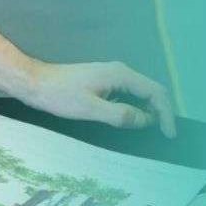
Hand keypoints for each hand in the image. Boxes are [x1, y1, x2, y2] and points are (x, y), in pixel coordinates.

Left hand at [19, 61, 176, 137]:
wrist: (35, 82)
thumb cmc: (60, 95)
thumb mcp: (90, 109)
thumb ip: (120, 115)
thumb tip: (145, 120)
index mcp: (120, 75)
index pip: (155, 92)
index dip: (166, 113)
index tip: (169, 134)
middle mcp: (120, 71)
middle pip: (151, 90)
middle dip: (162, 111)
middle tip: (165, 134)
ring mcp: (112, 75)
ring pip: (140, 92)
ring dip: (150, 110)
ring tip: (155, 130)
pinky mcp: (104, 81)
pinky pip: (129, 94)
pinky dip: (137, 107)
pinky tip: (134, 120)